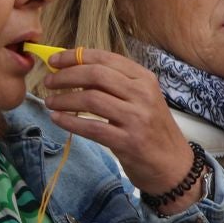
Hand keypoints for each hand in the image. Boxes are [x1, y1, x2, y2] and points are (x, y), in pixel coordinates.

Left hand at [39, 47, 196, 205]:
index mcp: (144, 79)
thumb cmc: (153, 130)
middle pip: (95, 75)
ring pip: (90, 99)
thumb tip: (75, 70)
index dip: (75, 56)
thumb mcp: (142, 99)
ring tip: (50, 102)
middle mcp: (142, 94)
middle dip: (65, 76)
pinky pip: (91, 127)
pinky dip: (69, 122)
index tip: (54, 60)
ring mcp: (137, 118)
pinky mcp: (128, 142)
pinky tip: (57, 119)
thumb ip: (116, 84)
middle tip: (49, 82)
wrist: (174, 165)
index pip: (105, 58)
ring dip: (63, 99)